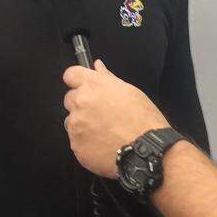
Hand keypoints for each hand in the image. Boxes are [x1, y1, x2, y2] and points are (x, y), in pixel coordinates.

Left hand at [62, 59, 170, 177]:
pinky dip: (86, 143)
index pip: (71, 74)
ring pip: (72, 121)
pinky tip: (103, 144)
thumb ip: (108, 78)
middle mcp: (81, 103)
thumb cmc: (143, 121)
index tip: (84, 87)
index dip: (77, 81)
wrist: (147, 150)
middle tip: (101, 114)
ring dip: (83, 124)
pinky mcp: (76, 145)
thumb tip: (97, 66)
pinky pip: (76, 141)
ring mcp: (76, 125)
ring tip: (105, 132)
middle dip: (81, 104)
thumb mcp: (130, 92)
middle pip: (70, 98)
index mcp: (94, 86)